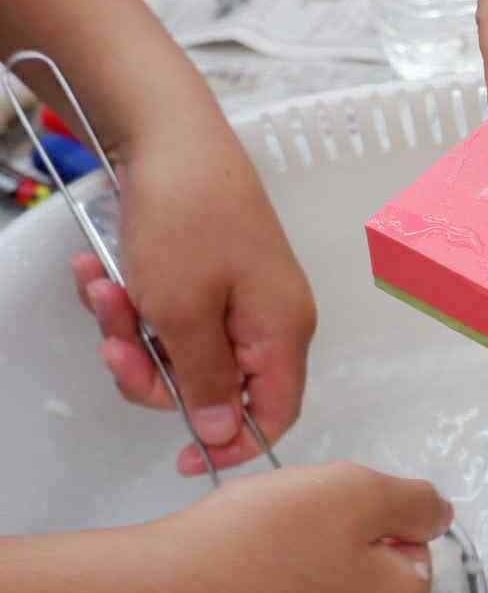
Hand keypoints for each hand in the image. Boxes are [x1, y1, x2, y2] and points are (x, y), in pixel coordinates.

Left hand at [70, 125, 315, 475]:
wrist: (170, 134)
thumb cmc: (188, 217)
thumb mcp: (183, 312)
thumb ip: (205, 379)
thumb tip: (224, 430)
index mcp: (281, 331)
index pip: (274, 412)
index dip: (231, 442)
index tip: (180, 458)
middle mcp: (269, 317)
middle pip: (215, 383)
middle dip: (152, 370)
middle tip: (113, 343)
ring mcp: (240, 292)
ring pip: (182, 347)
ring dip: (131, 329)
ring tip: (103, 289)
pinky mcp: (210, 271)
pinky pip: (171, 310)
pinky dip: (133, 298)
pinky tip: (102, 271)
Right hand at [134, 463, 452, 592]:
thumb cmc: (254, 544)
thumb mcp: (354, 490)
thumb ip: (413, 500)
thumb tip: (439, 514)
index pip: (408, 546)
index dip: (365, 515)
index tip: (321, 511)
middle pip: (363, 577)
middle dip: (330, 545)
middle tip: (282, 528)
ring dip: (290, 571)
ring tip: (246, 553)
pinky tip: (223, 584)